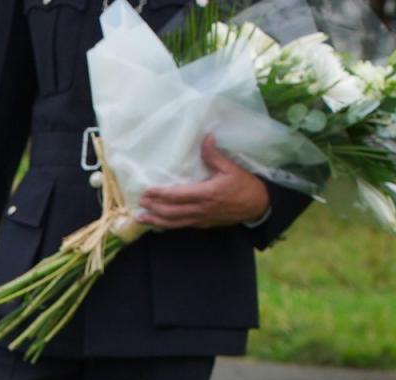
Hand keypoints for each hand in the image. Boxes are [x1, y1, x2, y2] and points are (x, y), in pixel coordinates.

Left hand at [135, 136, 270, 230]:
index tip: (148, 191)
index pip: (178, 195)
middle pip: (171, 212)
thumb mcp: (231, 168)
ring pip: (174, 223)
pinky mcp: (203, 224)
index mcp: (206, 193)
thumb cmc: (244, 186)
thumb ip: (214, 156)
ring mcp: (201, 219)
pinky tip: (158, 223)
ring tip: (141, 218)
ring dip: (156, 221)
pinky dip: (167, 225)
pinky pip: (181, 226)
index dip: (161, 194)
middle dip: (153, 208)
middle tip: (139, 203)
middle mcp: (201, 209)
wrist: (257, 206)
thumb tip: (206, 138)